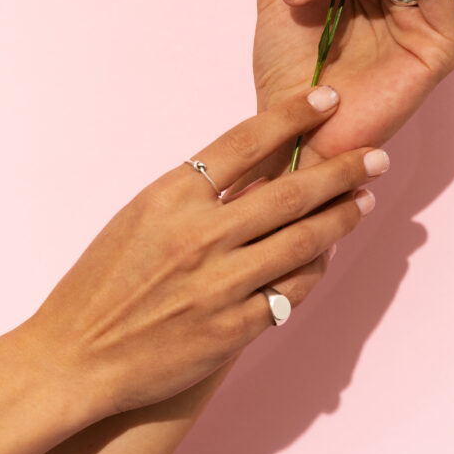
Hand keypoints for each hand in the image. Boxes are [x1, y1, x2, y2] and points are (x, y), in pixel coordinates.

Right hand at [23, 87, 387, 418]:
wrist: (77, 355)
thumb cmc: (105, 279)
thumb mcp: (142, 215)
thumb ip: (199, 190)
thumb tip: (262, 167)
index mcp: (171, 196)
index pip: (246, 141)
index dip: (293, 115)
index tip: (329, 98)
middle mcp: (199, 236)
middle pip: (290, 192)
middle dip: (342, 170)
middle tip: (376, 156)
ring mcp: (218, 285)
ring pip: (302, 242)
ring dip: (342, 218)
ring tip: (365, 200)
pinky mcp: (230, 330)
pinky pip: (290, 293)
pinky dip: (314, 270)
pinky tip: (329, 255)